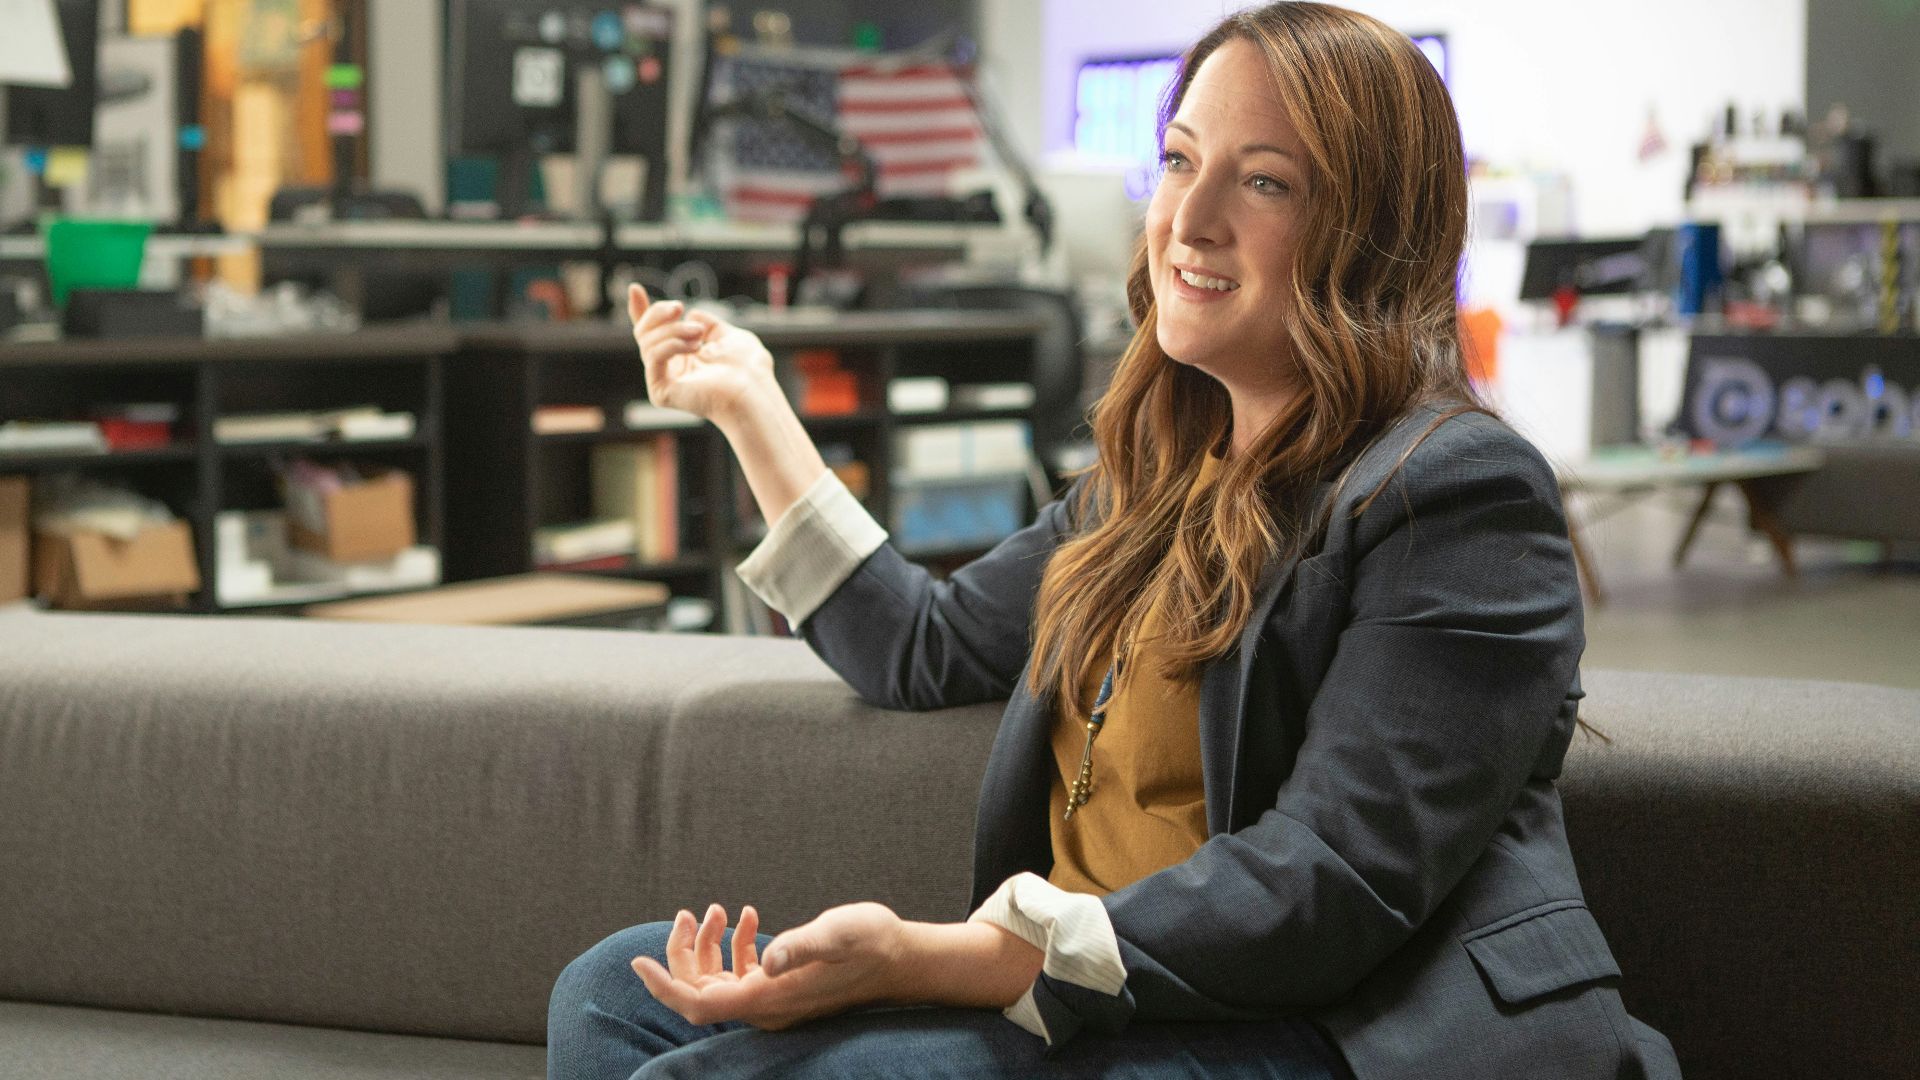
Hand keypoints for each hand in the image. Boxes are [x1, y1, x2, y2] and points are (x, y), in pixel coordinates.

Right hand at [627, 284, 774, 422]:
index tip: (634, 289)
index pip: (654, 334)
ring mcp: (664, 382)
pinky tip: (695, 347)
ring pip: (647, 342)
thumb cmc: (750, 369)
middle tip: (680, 307)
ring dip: (673, 329)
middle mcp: (671, 369)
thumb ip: (709, 324)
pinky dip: (671, 344)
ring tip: (698, 333)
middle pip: (644, 333)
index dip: (642, 312)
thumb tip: (692, 313)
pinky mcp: (661, 392)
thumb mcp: (728, 335)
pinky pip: (653, 357)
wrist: (755, 391)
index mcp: (684, 358)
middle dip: (658, 313)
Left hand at [631, 901, 908, 1030]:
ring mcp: (773, 1000)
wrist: (901, 961)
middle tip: (690, 912)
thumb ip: (803, 946)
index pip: (699, 1004)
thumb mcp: (838, 934)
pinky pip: (741, 975)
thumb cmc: (872, 943)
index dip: (664, 987)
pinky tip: (750, 917)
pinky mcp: (782, 989)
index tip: (637, 962)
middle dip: (684, 954)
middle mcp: (765, 1007)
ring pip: (717, 982)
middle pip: (699, 992)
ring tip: (716, 909)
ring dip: (707, 947)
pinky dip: (735, 947)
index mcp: (770, 998)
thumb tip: (769, 958)